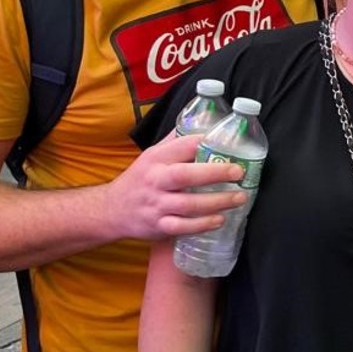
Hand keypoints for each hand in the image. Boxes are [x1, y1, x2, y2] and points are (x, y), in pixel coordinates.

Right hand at [103, 137, 245, 241]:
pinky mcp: (159, 225)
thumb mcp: (153, 155)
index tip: (229, 143)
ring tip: (240, 198)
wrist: (112, 209)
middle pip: (185, 175)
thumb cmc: (141, 179)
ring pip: (188, 204)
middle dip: (215, 173)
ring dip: (217, 202)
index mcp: (157, 158)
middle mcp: (156, 180)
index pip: (182, 145)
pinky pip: (182, 227)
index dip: (205, 142)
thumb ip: (177, 142)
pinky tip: (220, 220)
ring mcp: (157, 204)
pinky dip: (202, 225)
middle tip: (239, 172)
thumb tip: (206, 125)